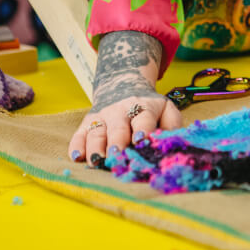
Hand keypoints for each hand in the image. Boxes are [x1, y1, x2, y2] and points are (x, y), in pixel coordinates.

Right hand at [69, 31, 181, 166]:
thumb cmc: (149, 107)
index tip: (141, 141)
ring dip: (96, 147)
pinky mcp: (87, 123)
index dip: (142, 129)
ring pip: (96, 132)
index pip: (143, 118)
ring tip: (97, 162)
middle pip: (117, 128)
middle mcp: (120, 111)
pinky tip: (77, 157)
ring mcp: (101, 117)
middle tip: (117, 156)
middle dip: (117, 142)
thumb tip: (171, 143)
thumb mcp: (166, 109)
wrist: (123, 87)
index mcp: (143, 107)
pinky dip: (77, 146)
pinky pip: (79, 134)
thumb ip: (172, 124)